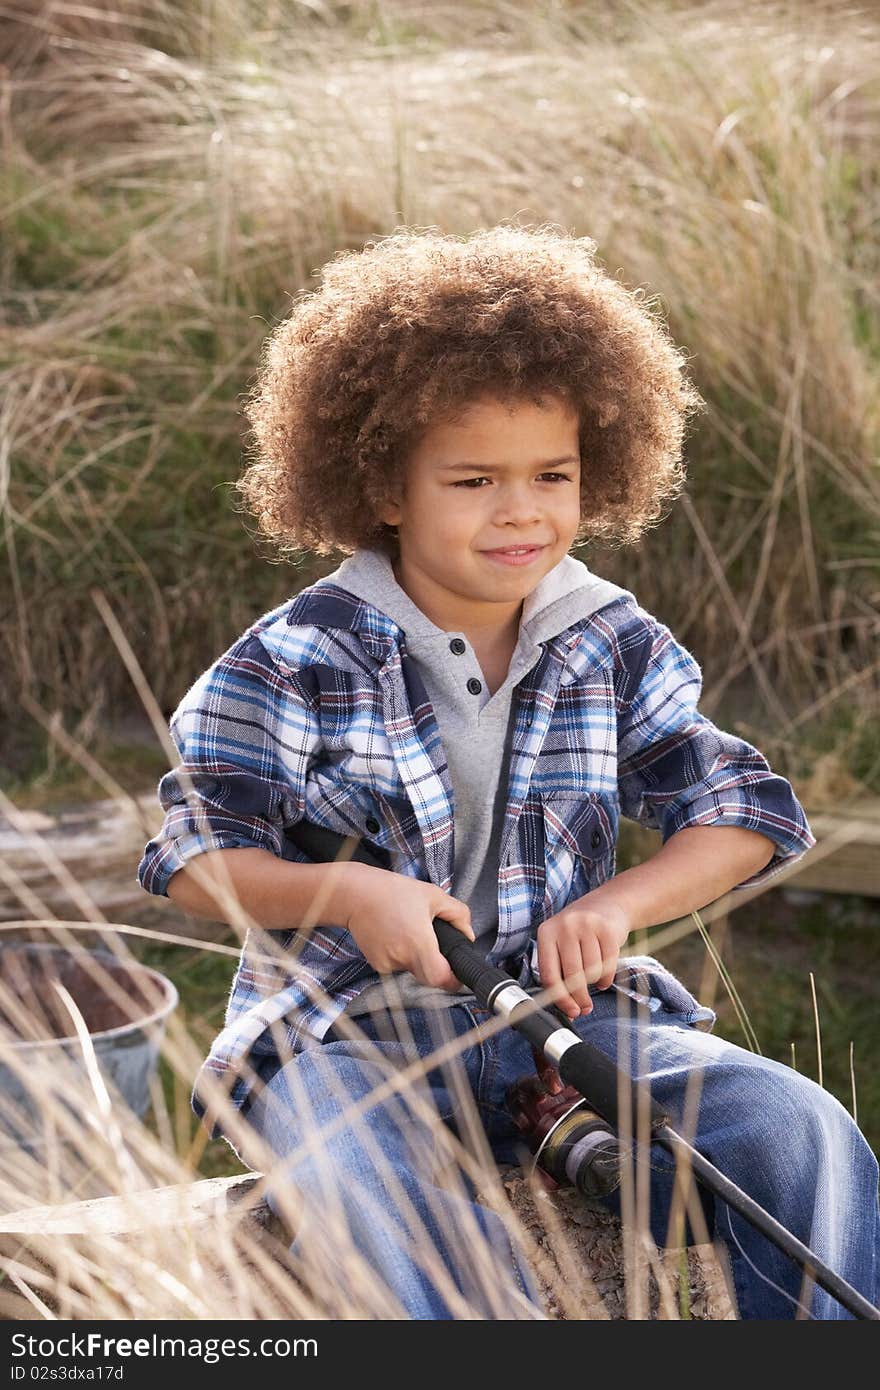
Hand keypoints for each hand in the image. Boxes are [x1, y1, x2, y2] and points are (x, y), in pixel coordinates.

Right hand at [336, 862, 473, 991]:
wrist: (355, 895)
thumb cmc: (393, 891)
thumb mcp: (433, 895)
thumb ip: (458, 915)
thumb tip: (468, 935)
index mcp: (419, 943)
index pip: (440, 979)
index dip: (453, 980)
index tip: (457, 972)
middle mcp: (402, 957)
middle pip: (428, 977)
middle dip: (436, 967)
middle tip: (435, 946)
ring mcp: (387, 963)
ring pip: (412, 971)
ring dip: (417, 958)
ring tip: (409, 931)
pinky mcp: (376, 963)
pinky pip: (397, 966)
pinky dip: (401, 956)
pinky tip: (395, 935)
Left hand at [536, 894, 631, 1020]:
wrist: (607, 904)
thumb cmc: (579, 932)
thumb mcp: (561, 945)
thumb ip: (560, 973)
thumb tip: (568, 1009)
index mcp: (546, 933)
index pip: (550, 975)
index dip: (560, 999)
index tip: (571, 1012)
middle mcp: (564, 926)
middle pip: (572, 977)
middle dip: (580, 998)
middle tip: (585, 1008)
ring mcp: (586, 925)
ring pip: (592, 972)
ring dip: (595, 983)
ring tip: (594, 979)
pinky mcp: (607, 928)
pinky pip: (609, 965)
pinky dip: (607, 977)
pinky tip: (604, 975)